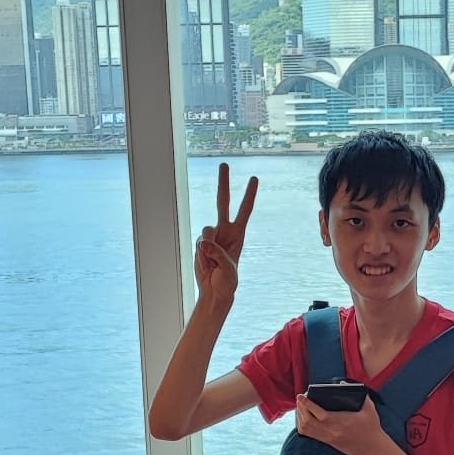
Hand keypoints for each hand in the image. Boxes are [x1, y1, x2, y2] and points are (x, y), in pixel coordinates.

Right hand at [194, 160, 257, 304]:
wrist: (214, 290)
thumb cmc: (227, 281)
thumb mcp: (228, 268)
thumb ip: (217, 253)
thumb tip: (205, 241)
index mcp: (238, 234)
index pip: (245, 210)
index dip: (249, 194)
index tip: (253, 178)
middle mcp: (225, 230)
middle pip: (223, 201)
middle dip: (223, 182)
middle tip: (224, 163)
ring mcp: (211, 236)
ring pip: (207, 229)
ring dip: (209, 246)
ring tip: (214, 263)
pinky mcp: (201, 243)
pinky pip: (199, 242)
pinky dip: (202, 254)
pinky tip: (206, 264)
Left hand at [296, 392, 388, 454]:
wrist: (372, 448)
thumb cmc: (371, 428)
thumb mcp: (369, 409)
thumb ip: (360, 395)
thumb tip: (344, 384)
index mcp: (340, 422)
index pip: (319, 414)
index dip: (307, 404)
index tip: (300, 396)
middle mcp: (331, 431)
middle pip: (307, 421)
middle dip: (301, 408)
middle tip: (301, 398)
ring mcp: (327, 437)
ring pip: (305, 428)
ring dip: (300, 416)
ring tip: (300, 406)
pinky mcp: (326, 441)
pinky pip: (308, 434)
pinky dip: (302, 425)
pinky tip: (303, 417)